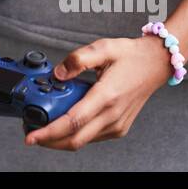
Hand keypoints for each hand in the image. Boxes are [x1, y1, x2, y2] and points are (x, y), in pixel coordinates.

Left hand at [24, 36, 173, 150]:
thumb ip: (78, 59)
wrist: (156, 64)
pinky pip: (91, 137)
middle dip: (49, 140)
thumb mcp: (103, 47)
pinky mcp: (118, 128)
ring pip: (82, 141)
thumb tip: (58, 74)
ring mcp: (117, 124)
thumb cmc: (131, 56)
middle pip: (75, 140)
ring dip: (60, 138)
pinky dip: (74, 134)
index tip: (32, 135)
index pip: (73, 121)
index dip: (49, 132)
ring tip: (44, 124)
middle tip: (31, 132)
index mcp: (107, 96)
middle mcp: (112, 115)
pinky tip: (64, 122)